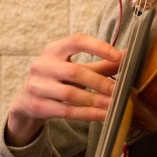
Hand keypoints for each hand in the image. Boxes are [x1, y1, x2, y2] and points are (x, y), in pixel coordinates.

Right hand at [5, 33, 121, 145]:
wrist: (27, 101)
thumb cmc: (58, 79)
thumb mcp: (76, 68)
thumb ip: (101, 63)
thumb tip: (129, 56)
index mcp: (53, 49)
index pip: (77, 41)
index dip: (98, 47)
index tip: (119, 56)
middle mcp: (42, 65)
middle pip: (74, 71)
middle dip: (100, 82)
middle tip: (120, 90)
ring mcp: (37, 86)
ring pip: (71, 94)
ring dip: (96, 100)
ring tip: (115, 105)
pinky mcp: (37, 106)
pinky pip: (66, 111)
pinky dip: (88, 114)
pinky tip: (103, 116)